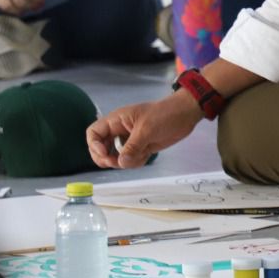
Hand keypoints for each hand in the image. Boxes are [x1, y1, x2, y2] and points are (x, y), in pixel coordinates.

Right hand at [86, 93, 203, 168]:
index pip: (94, 133)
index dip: (94, 145)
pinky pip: (130, 160)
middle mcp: (119, 131)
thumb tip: (120, 162)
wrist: (185, 115)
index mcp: (116, 121)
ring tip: (141, 155)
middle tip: (119, 162)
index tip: (105, 154)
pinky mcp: (139, 148)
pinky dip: (137, 162)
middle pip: (101, 149)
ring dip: (126, 161)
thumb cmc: (165, 114)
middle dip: (108, 159)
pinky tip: (148, 154)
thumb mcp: (147, 129)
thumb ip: (132, 147)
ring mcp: (129, 140)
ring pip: (116, 158)